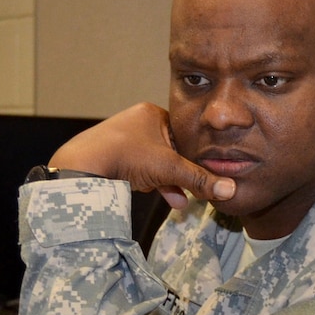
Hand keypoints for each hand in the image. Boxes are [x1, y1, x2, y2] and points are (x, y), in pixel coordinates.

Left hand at [48, 102, 235, 209]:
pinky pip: (138, 168)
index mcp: (152, 113)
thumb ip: (200, 179)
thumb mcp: (170, 169)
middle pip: (170, 150)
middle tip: (192, 191)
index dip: (193, 157)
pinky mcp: (112, 154)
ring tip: (178, 201)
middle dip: (179, 174)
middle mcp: (137, 121)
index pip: (183, 135)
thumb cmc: (127, 156)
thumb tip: (230, 189)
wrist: (83, 167)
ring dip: (166, 182)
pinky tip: (159, 195)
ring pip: (154, 162)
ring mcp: (122, 137)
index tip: (202, 174)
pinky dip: (150, 182)